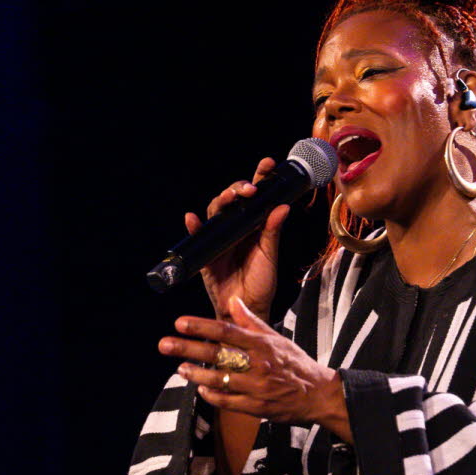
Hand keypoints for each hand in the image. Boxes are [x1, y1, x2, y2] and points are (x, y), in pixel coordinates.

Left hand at [159, 297, 349, 439]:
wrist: (319, 394)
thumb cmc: (295, 363)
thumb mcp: (276, 338)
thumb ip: (252, 321)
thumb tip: (233, 301)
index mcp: (262, 344)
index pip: (227, 331)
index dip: (201, 326)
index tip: (180, 322)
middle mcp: (258, 364)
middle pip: (218, 354)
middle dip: (188, 348)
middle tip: (165, 344)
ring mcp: (257, 387)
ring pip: (220, 380)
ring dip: (197, 374)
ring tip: (180, 368)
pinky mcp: (257, 407)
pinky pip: (228, 402)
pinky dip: (213, 395)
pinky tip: (201, 389)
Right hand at [187, 158, 287, 322]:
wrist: (246, 311)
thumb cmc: (260, 284)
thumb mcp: (269, 256)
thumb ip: (272, 232)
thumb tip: (283, 206)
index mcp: (253, 226)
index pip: (255, 197)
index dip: (259, 178)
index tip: (268, 164)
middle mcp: (235, 229)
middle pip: (232, 200)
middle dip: (239, 188)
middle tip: (250, 189)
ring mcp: (219, 240)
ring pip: (215, 213)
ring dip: (221, 201)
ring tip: (232, 197)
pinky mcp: (206, 255)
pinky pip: (197, 238)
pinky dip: (193, 227)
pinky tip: (192, 219)